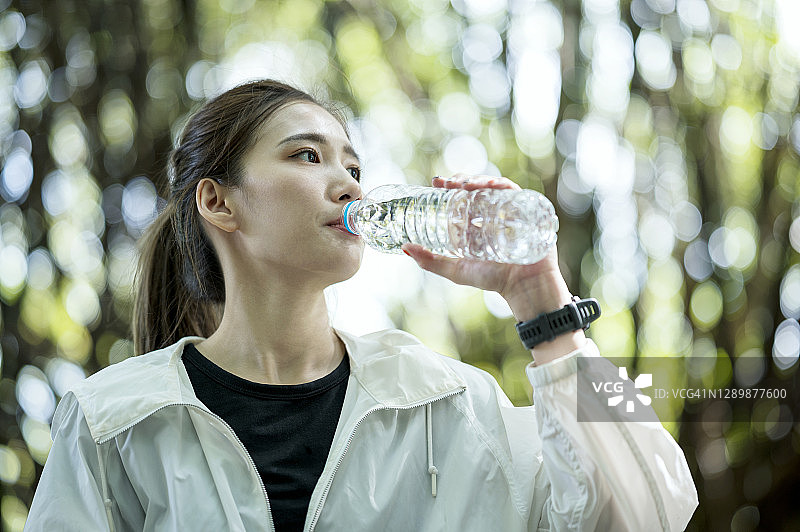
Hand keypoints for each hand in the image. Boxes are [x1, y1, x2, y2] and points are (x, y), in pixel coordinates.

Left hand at [402, 174, 584, 362]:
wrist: (524, 287)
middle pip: (477, 188)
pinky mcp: (528, 211)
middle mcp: (492, 214)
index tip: (436, 182)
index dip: (449, 186)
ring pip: (494, 187)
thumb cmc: (493, 280)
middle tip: (448, 183)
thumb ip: (430, 261)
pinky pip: (515, 192)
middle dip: (462, 180)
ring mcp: (510, 211)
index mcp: (476, 223)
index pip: (462, 198)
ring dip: (479, 179)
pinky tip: (491, 185)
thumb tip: (405, 247)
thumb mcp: (456, 270)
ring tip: (466, 184)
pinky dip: (503, 185)